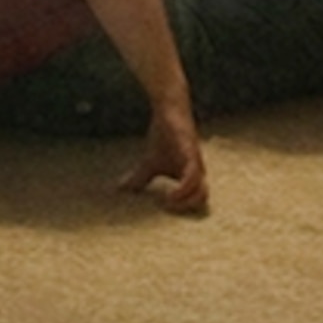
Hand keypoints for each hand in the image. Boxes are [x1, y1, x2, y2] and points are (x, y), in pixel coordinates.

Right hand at [118, 94, 209, 213]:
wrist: (169, 111)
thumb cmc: (164, 137)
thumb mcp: (149, 163)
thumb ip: (139, 179)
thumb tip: (119, 190)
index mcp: (191, 176)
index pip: (197, 201)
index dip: (184, 210)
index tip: (164, 211)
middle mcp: (197, 172)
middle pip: (203, 200)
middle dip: (187, 210)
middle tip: (166, 208)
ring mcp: (195, 163)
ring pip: (202, 192)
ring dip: (186, 202)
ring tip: (167, 203)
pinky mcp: (190, 153)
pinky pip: (194, 176)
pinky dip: (184, 189)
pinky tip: (170, 194)